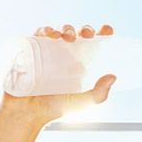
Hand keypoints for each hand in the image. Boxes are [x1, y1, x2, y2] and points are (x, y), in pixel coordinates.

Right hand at [1, 23, 116, 124]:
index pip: (94, 45)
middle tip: (86, 34)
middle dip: (85, 30)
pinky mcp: (32, 50)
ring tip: (67, 36)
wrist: (29, 112)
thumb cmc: (56, 109)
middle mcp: (66, 55)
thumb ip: (98, 94)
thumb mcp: (82, 103)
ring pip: (60, 32)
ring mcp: (49, 51)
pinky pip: (39, 34)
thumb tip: (113, 76)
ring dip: (66, 28)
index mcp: (81, 64)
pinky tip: (50, 34)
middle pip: (78, 35)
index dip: (101, 34)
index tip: (107, 30)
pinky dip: (45, 30)